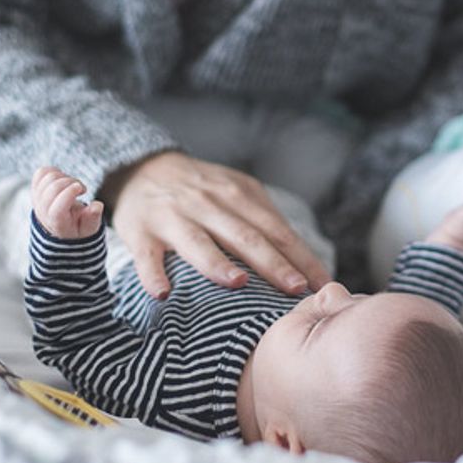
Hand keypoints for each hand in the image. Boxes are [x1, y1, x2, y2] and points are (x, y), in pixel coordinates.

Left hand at [32, 167, 104, 239]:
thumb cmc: (76, 225)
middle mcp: (43, 210)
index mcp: (57, 222)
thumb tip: (97, 205)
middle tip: (81, 189)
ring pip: (48, 177)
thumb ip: (93, 218)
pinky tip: (63, 180)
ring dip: (65, 177)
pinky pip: (41, 172)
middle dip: (71, 182)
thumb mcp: (88, 227)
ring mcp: (37, 198)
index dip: (69, 195)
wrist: (58, 225)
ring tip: (72, 185)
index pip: (57, 209)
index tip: (82, 189)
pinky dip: (54, 172)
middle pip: (53, 188)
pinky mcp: (36, 188)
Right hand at [101, 151, 331, 299]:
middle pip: (245, 237)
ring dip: (217, 264)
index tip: (321, 284)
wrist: (143, 168)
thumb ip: (264, 219)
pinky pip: (147, 257)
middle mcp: (209, 204)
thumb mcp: (236, 191)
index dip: (300, 257)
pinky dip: (153, 275)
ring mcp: (173, 218)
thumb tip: (303, 261)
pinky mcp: (140, 233)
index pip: (276, 230)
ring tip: (238, 283)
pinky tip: (163, 294)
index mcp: (238, 195)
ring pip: (198, 242)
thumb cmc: (202, 190)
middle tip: (295, 289)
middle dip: (273, 263)